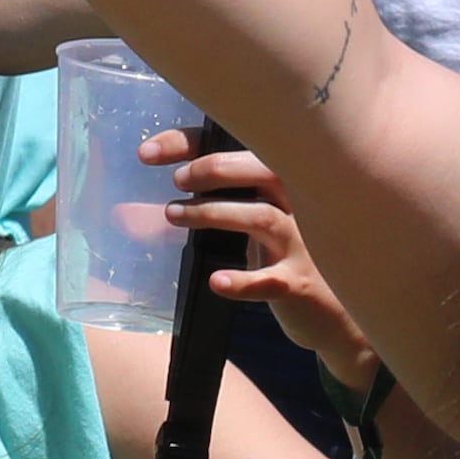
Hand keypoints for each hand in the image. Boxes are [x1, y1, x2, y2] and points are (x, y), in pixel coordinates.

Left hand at [150, 134, 380, 386]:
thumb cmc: (282, 259)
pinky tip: (215, 280)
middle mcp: (297, 204)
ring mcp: (302, 244)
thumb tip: (125, 216)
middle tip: (176, 180)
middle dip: (214, 168)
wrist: (334, 316)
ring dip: (214, 213)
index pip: (238, 147)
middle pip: (262, 168)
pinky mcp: (300, 284)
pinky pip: (272, 279)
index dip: (191, 143)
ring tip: (174, 215)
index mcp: (281, 182)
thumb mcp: (248, 231)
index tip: (148, 153)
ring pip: (262, 217)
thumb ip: (200, 214)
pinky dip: (242, 279)